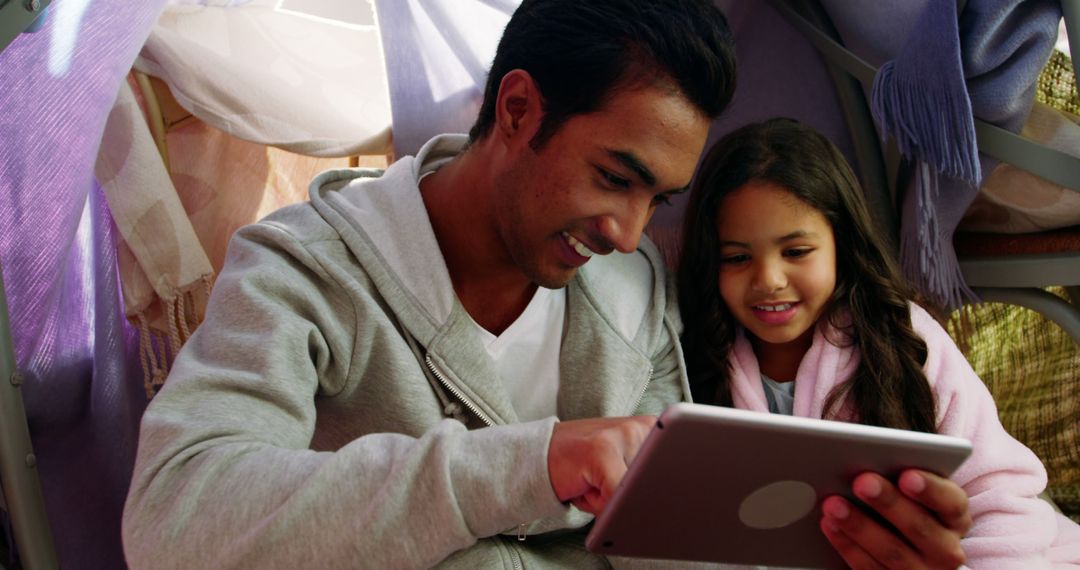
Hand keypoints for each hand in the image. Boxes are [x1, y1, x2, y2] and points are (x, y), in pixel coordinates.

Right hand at [546, 416, 655, 514]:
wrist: (539, 456)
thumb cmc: (583, 467)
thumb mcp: (622, 468)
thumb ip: (645, 480)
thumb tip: (659, 505)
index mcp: (653, 430)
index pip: (673, 476)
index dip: (655, 495)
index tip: (654, 497)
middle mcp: (642, 427)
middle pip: (651, 488)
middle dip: (627, 498)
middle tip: (603, 481)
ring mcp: (623, 435)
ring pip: (633, 496)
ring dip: (610, 501)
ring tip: (592, 481)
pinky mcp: (603, 451)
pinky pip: (615, 498)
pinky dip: (596, 503)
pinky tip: (583, 484)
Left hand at [820, 470, 970, 568]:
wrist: (908, 554)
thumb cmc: (905, 507)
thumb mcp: (914, 493)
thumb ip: (900, 477)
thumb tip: (869, 460)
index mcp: (955, 518)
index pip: (951, 503)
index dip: (930, 489)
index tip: (907, 476)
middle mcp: (946, 550)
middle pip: (919, 527)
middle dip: (888, 503)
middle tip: (861, 482)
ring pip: (893, 552)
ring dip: (860, 527)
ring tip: (833, 504)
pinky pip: (870, 569)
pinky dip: (848, 546)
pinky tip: (829, 526)